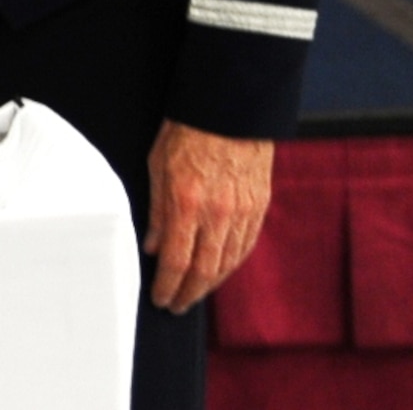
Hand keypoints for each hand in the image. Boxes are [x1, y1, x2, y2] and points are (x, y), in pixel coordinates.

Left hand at [142, 118, 273, 312]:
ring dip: (210, 284)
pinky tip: (220, 270)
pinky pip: (246, 246)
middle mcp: (217, 214)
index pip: (176, 261)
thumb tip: (153, 246)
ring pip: (228, 263)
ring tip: (195, 293)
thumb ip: (157, 210)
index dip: (168, 286)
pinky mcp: (260, 206)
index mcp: (187, 203)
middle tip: (176, 305)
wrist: (228, 108)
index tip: (160, 299)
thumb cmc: (186, 131)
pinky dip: (232, 264)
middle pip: (204, 270)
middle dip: (188, 294)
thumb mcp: (157, 165)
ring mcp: (243, 212)